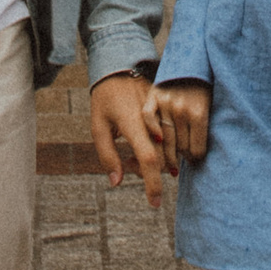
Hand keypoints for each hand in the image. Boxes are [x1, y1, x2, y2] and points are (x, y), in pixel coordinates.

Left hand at [88, 71, 168, 203]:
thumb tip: (116, 182)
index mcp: (132, 123)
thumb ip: (107, 155)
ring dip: (157, 162)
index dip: (152, 184)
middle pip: (162, 158)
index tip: (154, 203)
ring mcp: (163, 113)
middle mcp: (152, 119)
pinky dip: (163, 148)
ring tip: (134, 154)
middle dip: (149, 173)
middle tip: (129, 166)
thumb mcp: (98, 127)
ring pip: (170, 149)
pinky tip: (149, 144)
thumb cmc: (104, 99)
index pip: (148, 159)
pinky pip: (172, 136)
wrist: (119, 66)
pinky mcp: (168, 109)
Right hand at [146, 81, 208, 169]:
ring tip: (170, 161)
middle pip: (181, 148)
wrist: (193, 58)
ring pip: (164, 140)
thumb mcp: (212, 106)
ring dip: (167, 152)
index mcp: (199, 113)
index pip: (196, 151)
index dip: (196, 157)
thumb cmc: (205, 87)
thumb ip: (205, 130)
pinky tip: (157, 139)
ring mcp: (165, 103)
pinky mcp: (153, 97)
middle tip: (181, 161)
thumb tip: (198, 158)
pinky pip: (148, 119)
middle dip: (182, 157)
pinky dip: (151, 130)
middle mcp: (181, 109)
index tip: (194, 158)